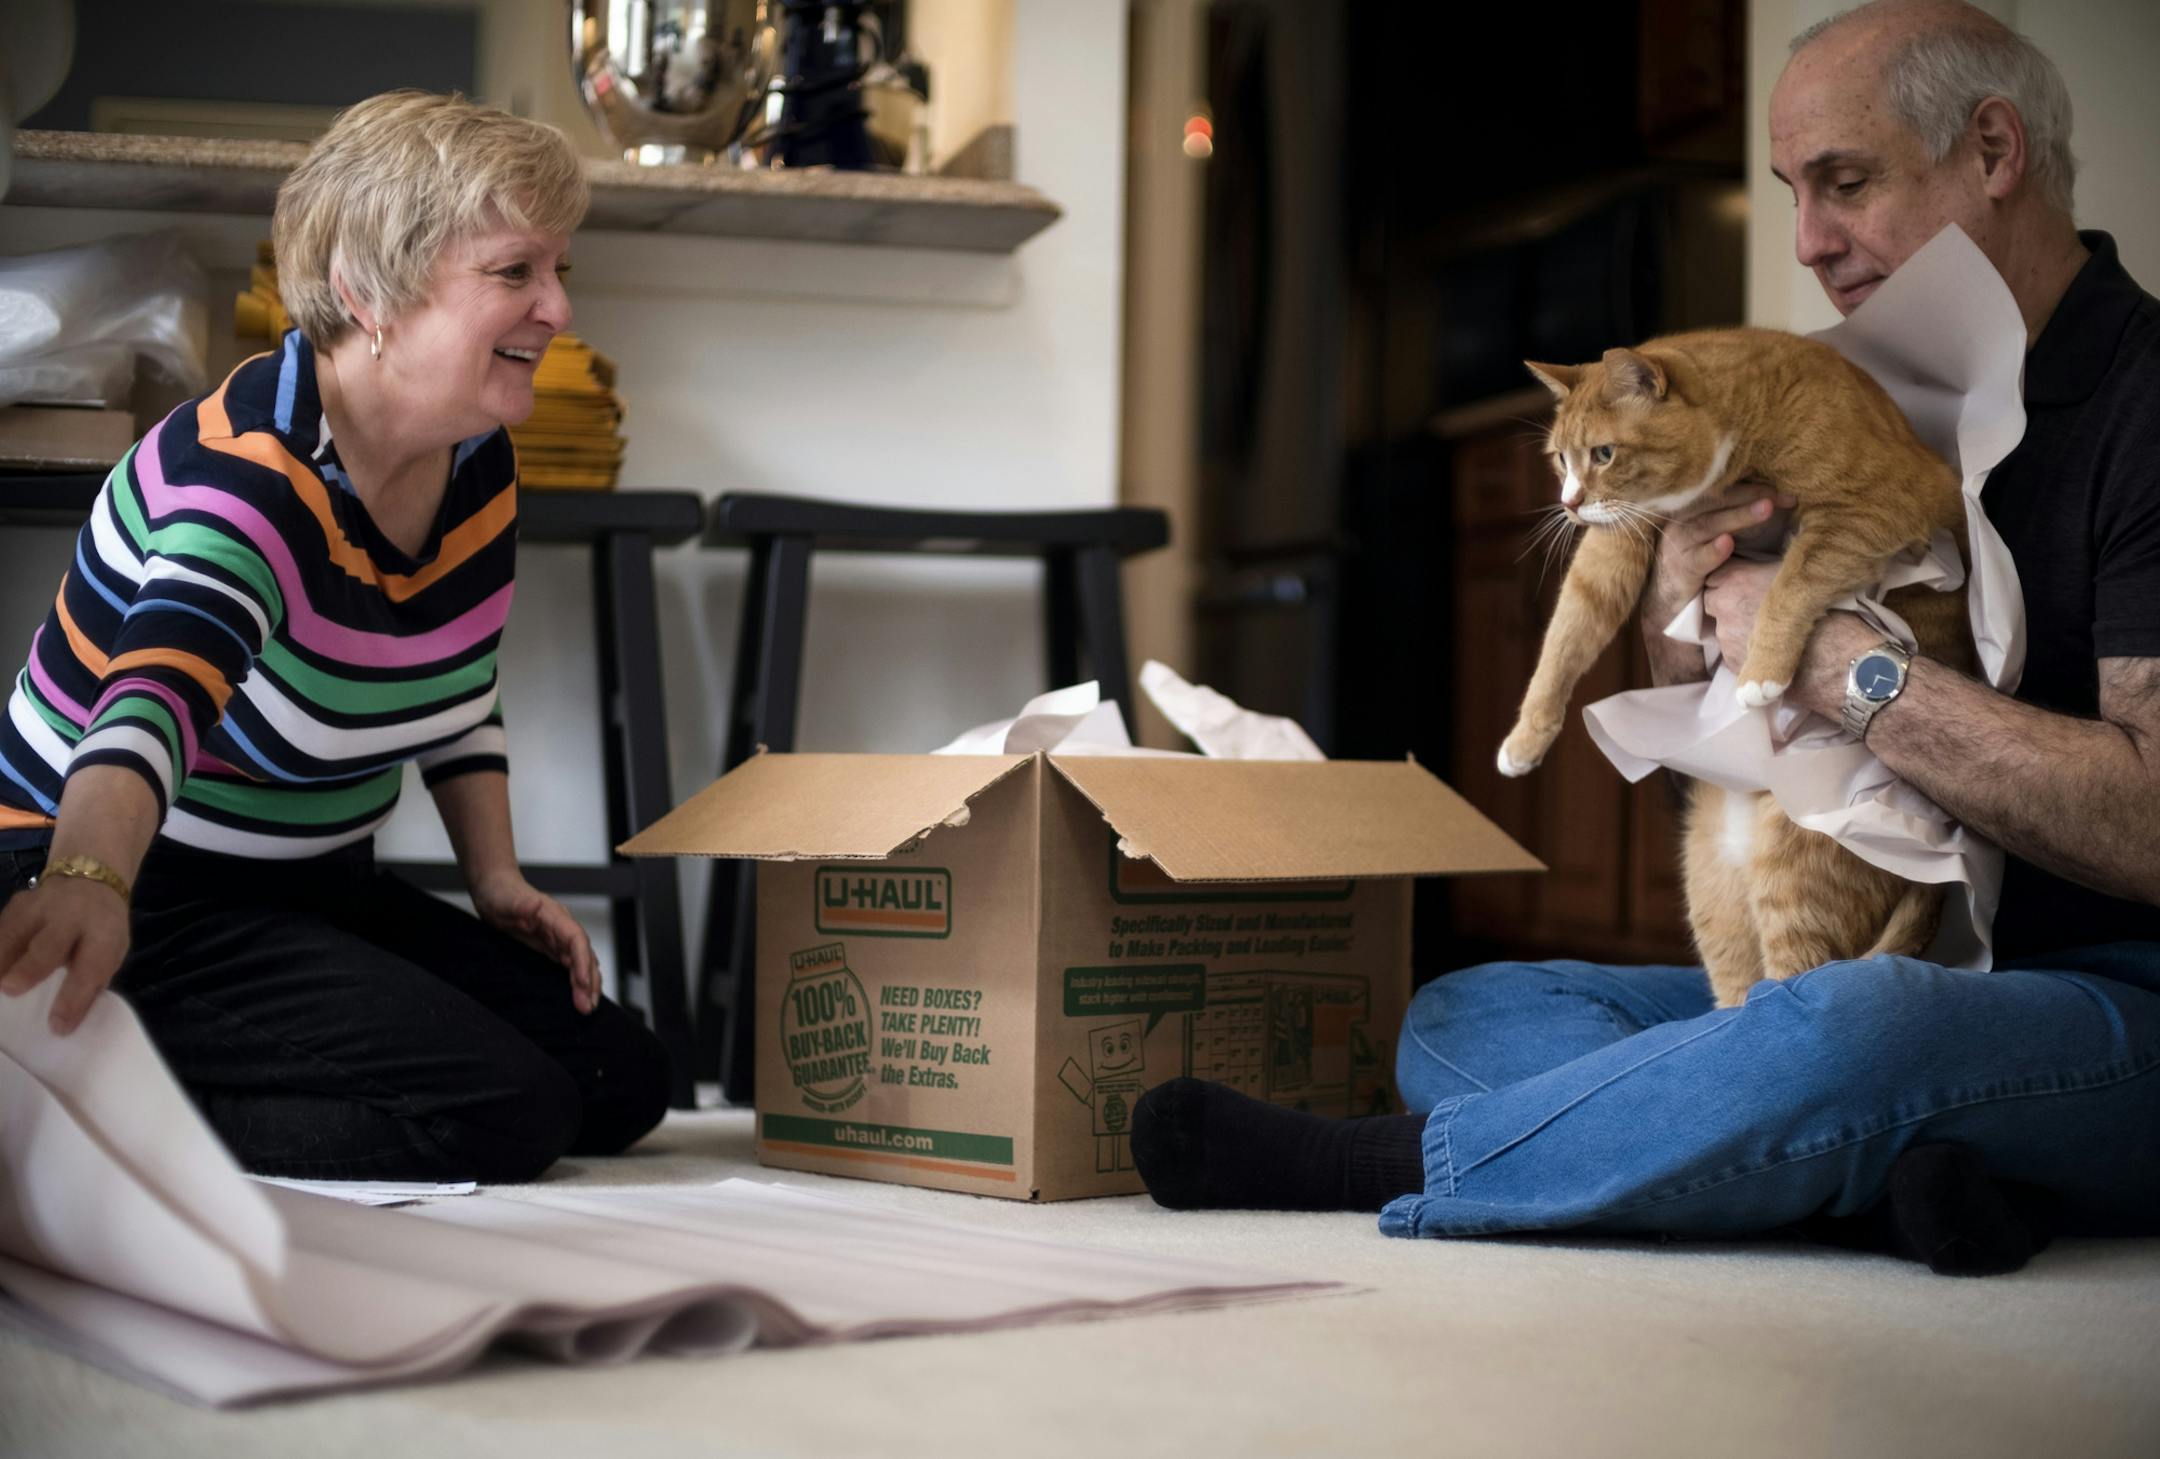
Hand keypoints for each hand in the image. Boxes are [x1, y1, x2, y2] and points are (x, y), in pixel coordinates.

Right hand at [0, 875, 132, 1034]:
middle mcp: (74, 915)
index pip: (90, 968)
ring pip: (16, 932)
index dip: (74, 999)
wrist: (93, 881)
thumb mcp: (112, 952)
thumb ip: (91, 980)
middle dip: (29, 968)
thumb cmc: (101, 930)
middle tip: (11, 989)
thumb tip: (65, 1020)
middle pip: (50, 944)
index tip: (58, 1026)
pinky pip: (1, 926)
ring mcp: (43, 904)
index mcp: (104, 933)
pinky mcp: (19, 902)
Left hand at [471, 872, 599, 1013]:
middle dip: (590, 980)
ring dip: (588, 984)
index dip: (583, 961)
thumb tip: (532, 905)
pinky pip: (570, 966)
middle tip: (587, 1006)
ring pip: (581, 963)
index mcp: (555, 917)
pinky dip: (578, 981)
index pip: (577, 940)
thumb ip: (521, 904)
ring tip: (588, 1007)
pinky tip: (580, 995)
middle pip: (585, 955)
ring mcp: (558, 939)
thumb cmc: (502, 893)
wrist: (496, 890)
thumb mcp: (507, 900)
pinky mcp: (551, 948)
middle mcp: (562, 929)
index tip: (583, 983)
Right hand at [1645, 482, 1795, 625]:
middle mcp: (1682, 518)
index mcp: (1692, 504)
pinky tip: (1728, 543)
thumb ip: (1733, 509)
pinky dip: (1713, 551)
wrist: (1666, 591)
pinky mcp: (1682, 568)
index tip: (1784, 490)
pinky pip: (1699, 558)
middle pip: (1717, 500)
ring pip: (1710, 525)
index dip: (1753, 485)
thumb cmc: (1698, 553)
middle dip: (1751, 495)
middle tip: (1778, 495)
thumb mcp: (1713, 528)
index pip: (1723, 487)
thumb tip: (1774, 495)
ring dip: (1740, 516)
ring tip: (1767, 509)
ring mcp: (1680, 542)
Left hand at [1704, 562, 1877, 716]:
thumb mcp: (1796, 576)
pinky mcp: (1736, 667)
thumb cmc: (1829, 607)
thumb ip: (1766, 573)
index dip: (1731, 584)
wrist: (1843, 657)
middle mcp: (1724, 609)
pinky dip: (1748, 655)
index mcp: (1736, 580)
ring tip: (1773, 635)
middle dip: (1730, 607)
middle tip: (1758, 611)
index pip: (1714, 579)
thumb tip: (1757, 574)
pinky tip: (1774, 654)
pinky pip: (1735, 657)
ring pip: (1723, 632)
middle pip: (1714, 605)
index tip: (1746, 588)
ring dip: (1739, 632)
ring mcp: (1727, 640)